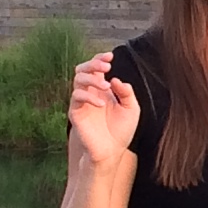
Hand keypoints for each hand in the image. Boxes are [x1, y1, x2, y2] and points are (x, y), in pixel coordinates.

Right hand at [67, 52, 139, 167]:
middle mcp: (90, 92)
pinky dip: (89, 96)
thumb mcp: (131, 109)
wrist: (111, 152)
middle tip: (106, 66)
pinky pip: (77, 97)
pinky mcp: (75, 112)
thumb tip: (116, 79)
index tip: (110, 56)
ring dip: (92, 78)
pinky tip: (102, 104)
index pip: (96, 68)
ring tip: (106, 86)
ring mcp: (81, 102)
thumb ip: (126, 93)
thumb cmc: (120, 131)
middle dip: (93, 63)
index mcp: (102, 89)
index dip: (100, 58)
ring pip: (78, 79)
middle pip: (82, 69)